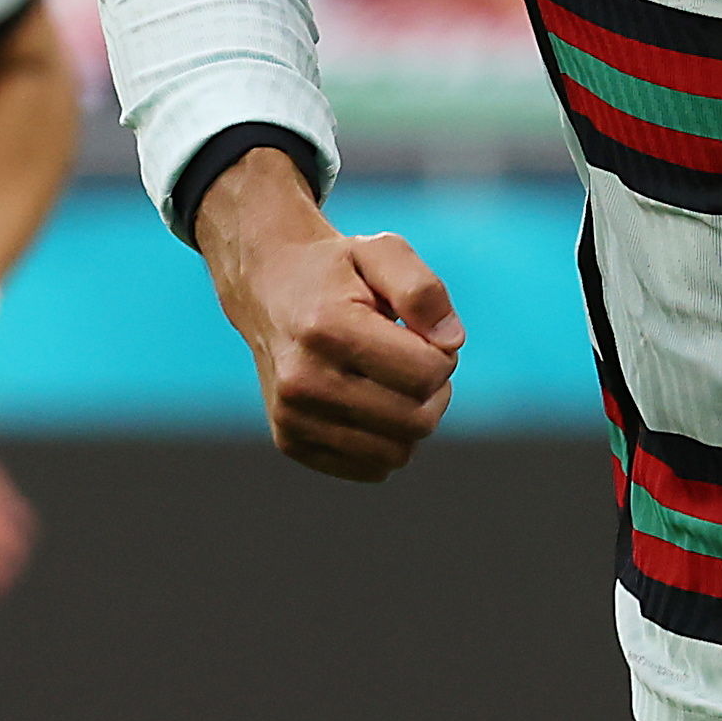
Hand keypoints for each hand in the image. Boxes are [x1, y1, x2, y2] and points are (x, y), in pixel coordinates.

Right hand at [196, 150, 461, 481]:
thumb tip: (451, 343)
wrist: (270, 289)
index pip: (426, 374)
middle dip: (434, 391)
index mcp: (328, 328)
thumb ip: (423, 290)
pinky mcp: (290, 442)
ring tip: (394, 381)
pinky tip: (372, 404)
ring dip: (412, 419)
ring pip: (396, 453)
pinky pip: (371, 469)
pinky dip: (386, 442)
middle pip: (416, 421)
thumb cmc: (339, 270)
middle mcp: (302, 380)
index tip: (422, 333)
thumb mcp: (385, 251)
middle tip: (416, 359)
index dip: (444, 354)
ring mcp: (291, 418)